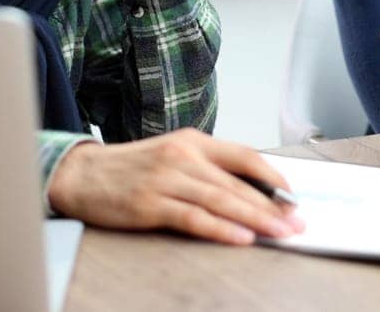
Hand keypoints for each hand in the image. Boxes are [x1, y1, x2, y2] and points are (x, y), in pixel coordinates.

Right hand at [46, 129, 303, 245]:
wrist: (82, 174)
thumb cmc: (133, 168)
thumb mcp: (174, 155)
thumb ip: (208, 168)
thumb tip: (252, 191)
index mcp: (194, 141)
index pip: (244, 155)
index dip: (273, 176)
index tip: (294, 195)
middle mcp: (183, 156)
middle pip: (237, 183)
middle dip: (272, 205)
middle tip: (297, 222)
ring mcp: (166, 179)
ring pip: (221, 200)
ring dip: (255, 219)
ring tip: (279, 232)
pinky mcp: (149, 204)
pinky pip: (194, 218)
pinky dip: (221, 229)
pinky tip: (241, 237)